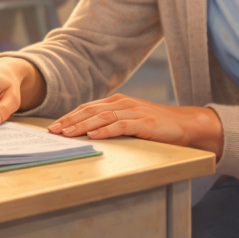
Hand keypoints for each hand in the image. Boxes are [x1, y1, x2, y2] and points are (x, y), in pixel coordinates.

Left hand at [48, 94, 223, 155]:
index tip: (53, 127)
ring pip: (102, 117)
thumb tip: (86, 132)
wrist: (184, 123)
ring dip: (83, 126)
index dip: (69, 116)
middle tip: (53, 131)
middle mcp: (122, 103)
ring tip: (68, 134)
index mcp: (116, 102)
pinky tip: (94, 136)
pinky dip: (106, 130)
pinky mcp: (144, 122)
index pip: (87, 108)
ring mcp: (133, 111)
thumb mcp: (130, 119)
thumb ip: (111, 122)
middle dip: (70, 121)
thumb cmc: (155, 124)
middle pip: (90, 111)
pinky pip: (121, 125)